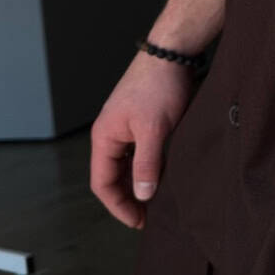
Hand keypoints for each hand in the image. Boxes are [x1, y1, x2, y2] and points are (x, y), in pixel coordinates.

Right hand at [90, 50, 195, 228]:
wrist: (172, 52)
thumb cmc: (159, 86)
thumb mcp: (154, 129)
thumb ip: (147, 164)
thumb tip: (143, 196)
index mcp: (105, 137)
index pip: (102, 183)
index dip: (118, 206)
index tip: (138, 222)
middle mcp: (110, 134)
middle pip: (112, 177)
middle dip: (128, 199)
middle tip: (149, 217)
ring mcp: (125, 127)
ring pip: (126, 165)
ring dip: (138, 184)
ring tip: (157, 202)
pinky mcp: (141, 121)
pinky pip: (138, 153)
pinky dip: (146, 168)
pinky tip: (162, 176)